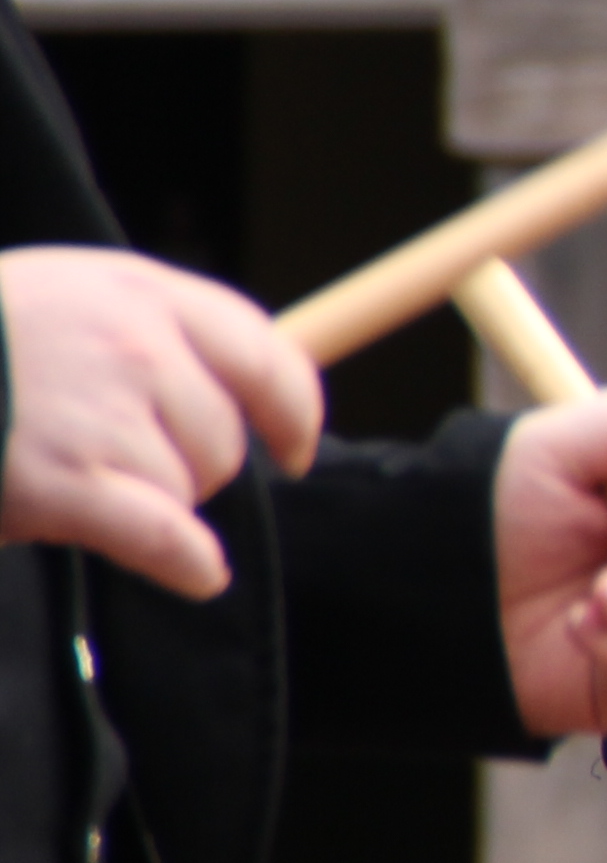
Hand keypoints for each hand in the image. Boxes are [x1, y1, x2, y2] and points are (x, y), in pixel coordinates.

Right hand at [0, 248, 317, 595]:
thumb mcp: (55, 301)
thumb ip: (137, 334)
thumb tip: (223, 399)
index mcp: (137, 291)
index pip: (264, 354)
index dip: (291, 411)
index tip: (295, 448)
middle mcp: (135, 345)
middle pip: (224, 439)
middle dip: (187, 469)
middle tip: (112, 468)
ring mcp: (102, 413)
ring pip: (189, 490)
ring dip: (146, 503)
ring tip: (58, 475)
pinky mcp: (65, 482)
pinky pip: (168, 539)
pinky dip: (187, 563)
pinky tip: (192, 572)